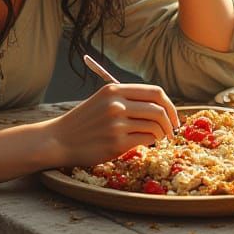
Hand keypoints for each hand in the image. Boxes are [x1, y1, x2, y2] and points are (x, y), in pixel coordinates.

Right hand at [44, 82, 178, 168]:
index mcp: (114, 90)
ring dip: (160, 134)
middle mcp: (116, 104)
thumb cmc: (85, 122)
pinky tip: (143, 143)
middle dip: (170, 122)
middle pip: (159, 110)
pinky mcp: (116, 143)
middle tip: (170, 131)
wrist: (60, 139)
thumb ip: (128, 100)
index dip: (170, 105)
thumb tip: (162, 107)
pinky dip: (149, 142)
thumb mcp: (103, 100)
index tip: (173, 116)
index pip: (155, 92)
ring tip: (156, 138)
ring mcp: (116, 124)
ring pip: (154, 126)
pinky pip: (145, 140)